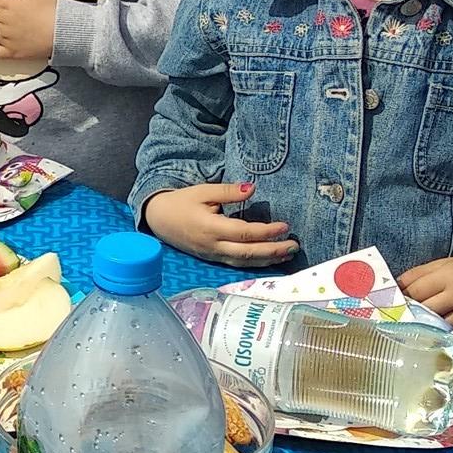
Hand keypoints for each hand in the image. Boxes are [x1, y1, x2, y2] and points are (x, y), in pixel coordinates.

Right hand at [142, 182, 296, 266]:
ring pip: (244, 262)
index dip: (266, 231)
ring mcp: (212, 255)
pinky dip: (255, 263)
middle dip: (273, 250)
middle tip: (294, 246)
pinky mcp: (212, 259)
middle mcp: (212, 246)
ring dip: (267, 260)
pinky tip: (269, 259)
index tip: (285, 226)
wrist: (158, 219)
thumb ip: (228, 192)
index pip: (244, 232)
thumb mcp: (202, 191)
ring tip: (287, 254)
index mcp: (210, 228)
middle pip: (247, 252)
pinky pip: (237, 264)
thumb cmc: (181, 203)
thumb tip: (252, 188)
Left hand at [400, 254, 452, 341]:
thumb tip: (392, 289)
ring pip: (441, 326)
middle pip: (427, 310)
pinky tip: (434, 339)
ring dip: (426, 330)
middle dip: (411, 316)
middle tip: (398, 322)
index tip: (391, 308)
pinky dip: (444, 339)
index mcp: (448, 274)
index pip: (416, 291)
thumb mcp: (441, 265)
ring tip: (414, 331)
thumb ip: (416, 275)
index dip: (401, 301)